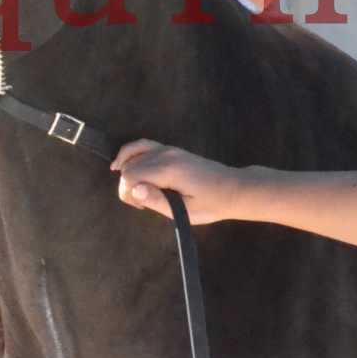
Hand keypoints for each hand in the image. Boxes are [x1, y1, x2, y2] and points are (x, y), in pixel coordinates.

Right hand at [110, 139, 240, 224]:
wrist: (233, 188)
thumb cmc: (212, 204)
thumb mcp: (185, 211)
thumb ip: (157, 201)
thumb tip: (134, 190)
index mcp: (170, 170)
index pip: (131, 176)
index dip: (128, 194)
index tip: (141, 207)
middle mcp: (167, 155)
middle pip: (130, 166)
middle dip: (128, 186)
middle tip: (142, 204)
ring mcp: (169, 149)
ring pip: (134, 152)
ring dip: (126, 169)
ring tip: (128, 187)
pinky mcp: (172, 149)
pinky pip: (144, 145)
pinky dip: (131, 153)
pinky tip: (122, 164)